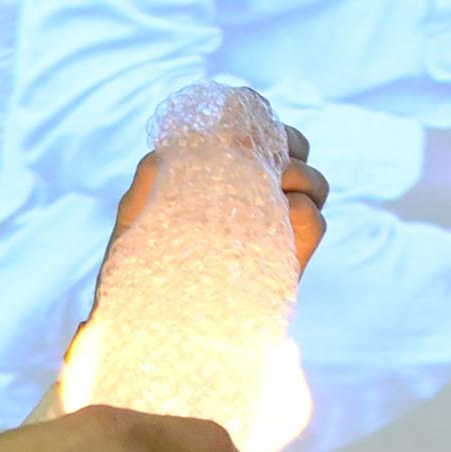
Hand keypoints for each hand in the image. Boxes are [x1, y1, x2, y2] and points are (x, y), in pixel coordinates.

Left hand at [105, 126, 331, 270]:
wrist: (153, 332)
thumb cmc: (137, 273)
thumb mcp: (137, 215)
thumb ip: (154, 175)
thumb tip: (176, 149)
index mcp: (223, 174)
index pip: (258, 130)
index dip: (259, 119)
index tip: (244, 128)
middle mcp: (255, 198)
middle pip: (295, 148)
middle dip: (287, 142)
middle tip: (264, 157)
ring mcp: (275, 229)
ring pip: (313, 182)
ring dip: (300, 173)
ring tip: (273, 186)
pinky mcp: (289, 261)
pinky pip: (313, 220)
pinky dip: (303, 209)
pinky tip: (280, 212)